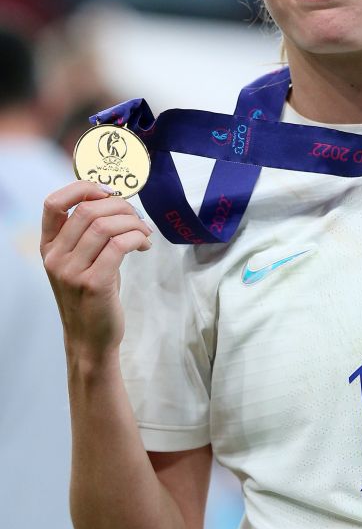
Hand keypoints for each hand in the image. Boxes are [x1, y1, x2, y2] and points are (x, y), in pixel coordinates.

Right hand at [41, 181, 153, 361]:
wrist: (90, 339)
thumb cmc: (91, 296)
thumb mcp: (81, 262)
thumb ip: (89, 234)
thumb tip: (117, 202)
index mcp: (48, 246)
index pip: (53, 203)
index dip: (82, 188)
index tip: (109, 192)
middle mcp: (55, 257)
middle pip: (88, 210)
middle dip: (121, 207)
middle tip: (138, 218)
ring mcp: (71, 271)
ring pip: (106, 226)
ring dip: (134, 222)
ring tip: (145, 232)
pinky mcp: (93, 284)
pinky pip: (120, 245)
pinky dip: (138, 238)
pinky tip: (145, 245)